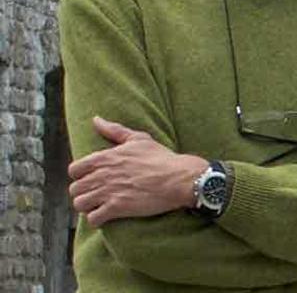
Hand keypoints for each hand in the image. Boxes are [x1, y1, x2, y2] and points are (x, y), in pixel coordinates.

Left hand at [68, 117, 207, 226]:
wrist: (178, 178)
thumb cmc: (161, 158)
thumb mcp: (138, 139)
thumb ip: (114, 130)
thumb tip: (96, 119)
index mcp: (105, 157)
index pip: (74, 170)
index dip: (80, 176)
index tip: (92, 178)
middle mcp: (102, 174)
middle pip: (75, 189)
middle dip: (84, 193)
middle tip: (97, 194)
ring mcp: (108, 192)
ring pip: (80, 204)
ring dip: (88, 207)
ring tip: (99, 206)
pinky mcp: (117, 208)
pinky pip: (93, 218)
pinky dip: (97, 219)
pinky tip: (106, 216)